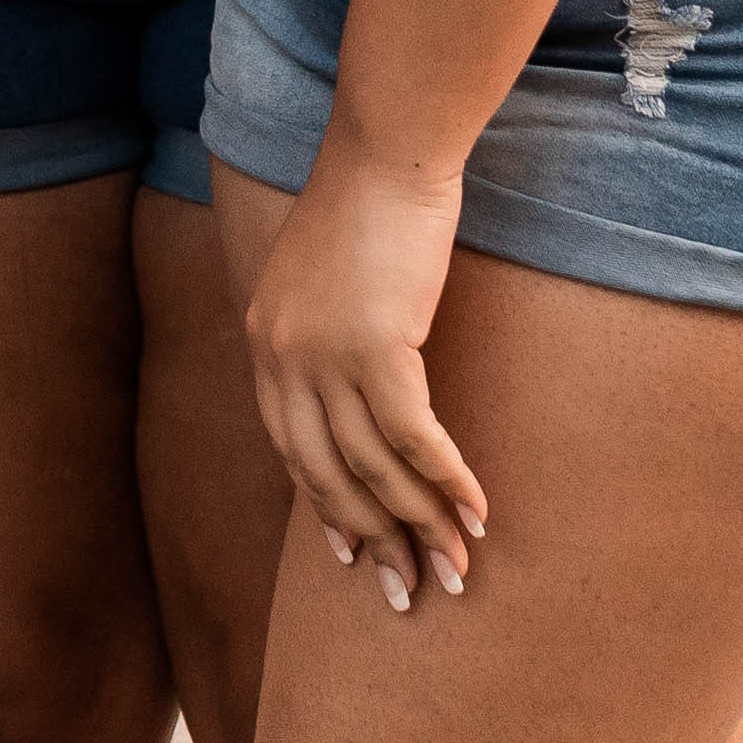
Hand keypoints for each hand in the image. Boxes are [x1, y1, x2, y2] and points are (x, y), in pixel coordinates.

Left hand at [247, 142, 488, 604]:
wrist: (386, 151)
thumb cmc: (368, 207)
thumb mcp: (328, 279)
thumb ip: (328, 336)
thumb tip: (362, 388)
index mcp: (264, 341)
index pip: (290, 448)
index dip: (326, 506)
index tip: (354, 553)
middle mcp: (281, 356)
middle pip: (324, 474)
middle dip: (373, 538)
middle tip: (409, 591)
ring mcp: (323, 354)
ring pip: (372, 466)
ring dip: (420, 524)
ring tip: (457, 568)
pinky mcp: (377, 346)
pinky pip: (413, 437)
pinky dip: (447, 480)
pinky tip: (478, 513)